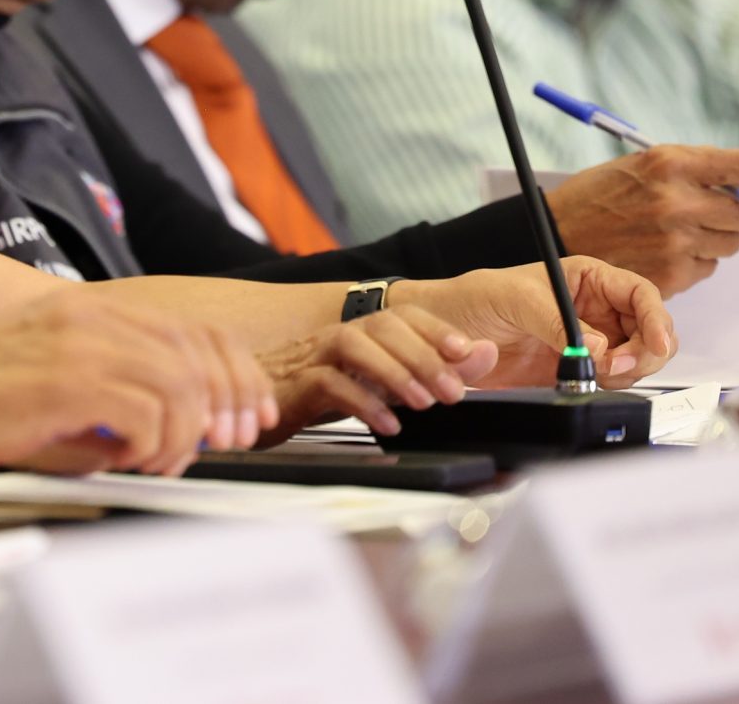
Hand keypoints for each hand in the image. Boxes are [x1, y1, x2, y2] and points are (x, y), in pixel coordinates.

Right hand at [0, 285, 272, 477]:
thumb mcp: (54, 384)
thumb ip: (112, 394)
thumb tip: (174, 430)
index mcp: (91, 310)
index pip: (192, 330)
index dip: (235, 374)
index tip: (248, 415)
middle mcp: (90, 316)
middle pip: (199, 351)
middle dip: (227, 403)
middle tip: (224, 443)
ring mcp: (78, 344)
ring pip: (180, 383)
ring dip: (184, 433)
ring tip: (157, 460)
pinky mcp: (65, 381)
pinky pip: (146, 413)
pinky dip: (152, 445)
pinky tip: (126, 458)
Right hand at [262, 306, 500, 440]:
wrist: (253, 407)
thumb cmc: (320, 394)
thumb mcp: (383, 383)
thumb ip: (433, 368)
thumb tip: (485, 353)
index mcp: (360, 333)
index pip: (402, 315)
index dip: (435, 328)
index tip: (465, 351)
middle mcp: (336, 336)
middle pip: (381, 324)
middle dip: (422, 355)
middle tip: (452, 392)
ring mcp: (312, 356)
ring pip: (352, 342)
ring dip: (394, 371)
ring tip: (423, 404)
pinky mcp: (293, 385)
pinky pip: (328, 382)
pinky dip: (362, 402)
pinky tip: (388, 423)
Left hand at [403, 258, 677, 387]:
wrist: (448, 334)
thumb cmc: (476, 298)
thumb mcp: (516, 299)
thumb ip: (557, 321)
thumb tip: (597, 347)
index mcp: (589, 279)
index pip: (641, 294)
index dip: (657, 318)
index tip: (657, 344)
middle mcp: (598, 310)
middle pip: (650, 332)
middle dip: (644, 351)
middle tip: (614, 366)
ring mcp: (591, 342)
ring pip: (637, 360)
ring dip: (626, 371)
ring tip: (592, 372)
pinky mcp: (579, 371)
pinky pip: (612, 381)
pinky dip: (609, 386)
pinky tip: (583, 380)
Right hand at [548, 146, 738, 294]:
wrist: (556, 234)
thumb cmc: (600, 195)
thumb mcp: (643, 165)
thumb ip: (695, 172)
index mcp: (670, 163)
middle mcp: (677, 201)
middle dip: (735, 212)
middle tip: (706, 210)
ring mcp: (676, 241)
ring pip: (730, 244)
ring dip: (714, 238)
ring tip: (674, 232)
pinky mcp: (672, 274)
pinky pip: (708, 269)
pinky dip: (693, 262)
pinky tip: (661, 252)